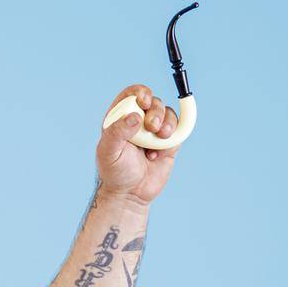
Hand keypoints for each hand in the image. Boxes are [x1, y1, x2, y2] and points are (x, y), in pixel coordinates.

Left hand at [96, 83, 180, 205]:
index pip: (132, 94)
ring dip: (167, 124)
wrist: (129, 194)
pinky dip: (173, 138)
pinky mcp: (169, 142)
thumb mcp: (108, 152)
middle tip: (152, 128)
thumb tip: (135, 117)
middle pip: (154, 101)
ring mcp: (155, 131)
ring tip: (159, 140)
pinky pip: (179, 129)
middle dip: (156, 111)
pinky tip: (158, 154)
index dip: (141, 92)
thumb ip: (117, 132)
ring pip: (168, 113)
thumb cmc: (114, 172)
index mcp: (120, 117)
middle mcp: (139, 120)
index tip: (144, 102)